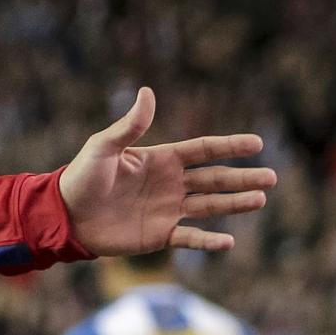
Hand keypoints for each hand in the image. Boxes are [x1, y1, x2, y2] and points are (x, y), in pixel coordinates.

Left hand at [58, 87, 275, 253]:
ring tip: (260, 200)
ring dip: (234, 204)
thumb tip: (147, 92)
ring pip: (210, 206)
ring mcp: (167, 210)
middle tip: (271, 178)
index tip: (257, 143)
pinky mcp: (159, 234)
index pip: (203, 150)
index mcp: (161, 159)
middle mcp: (170, 184)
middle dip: (242, 178)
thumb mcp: (103, 147)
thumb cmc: (80, 177)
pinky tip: (228, 242)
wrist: (64, 215)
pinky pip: (189, 237)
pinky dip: (208, 241)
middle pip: (214, 179)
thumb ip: (129, 126)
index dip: (229, 147)